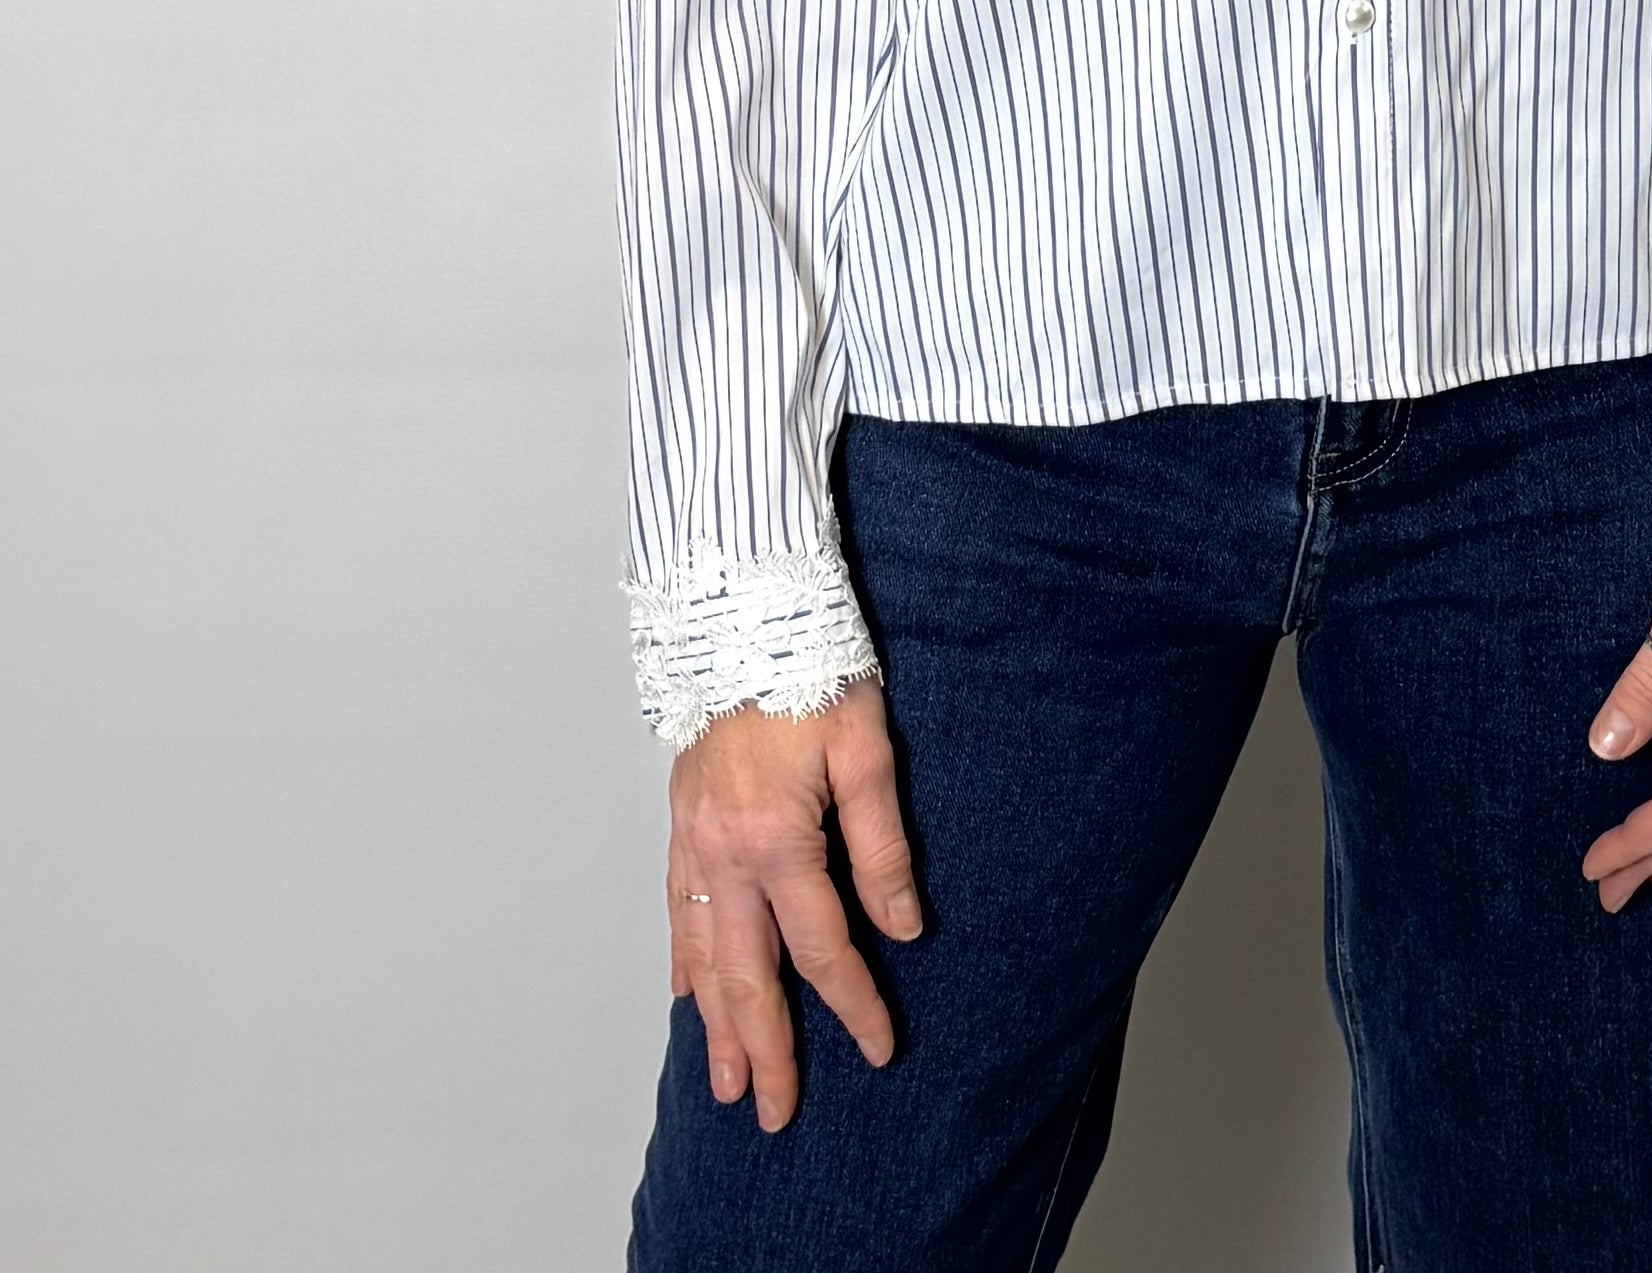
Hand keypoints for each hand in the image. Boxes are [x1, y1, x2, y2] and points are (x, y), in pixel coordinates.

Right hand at [668, 681, 921, 1130]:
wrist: (741, 613)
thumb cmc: (813, 670)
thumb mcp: (867, 748)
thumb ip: (883, 845)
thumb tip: (904, 928)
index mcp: (777, 839)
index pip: (821, 948)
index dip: (853, 1004)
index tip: (877, 1049)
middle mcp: (725, 854)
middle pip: (745, 974)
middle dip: (763, 1047)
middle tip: (774, 1111)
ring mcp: (693, 841)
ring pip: (701, 955)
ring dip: (714, 1024)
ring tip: (723, 1082)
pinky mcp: (680, 821)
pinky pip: (675, 910)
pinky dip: (681, 961)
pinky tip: (686, 995)